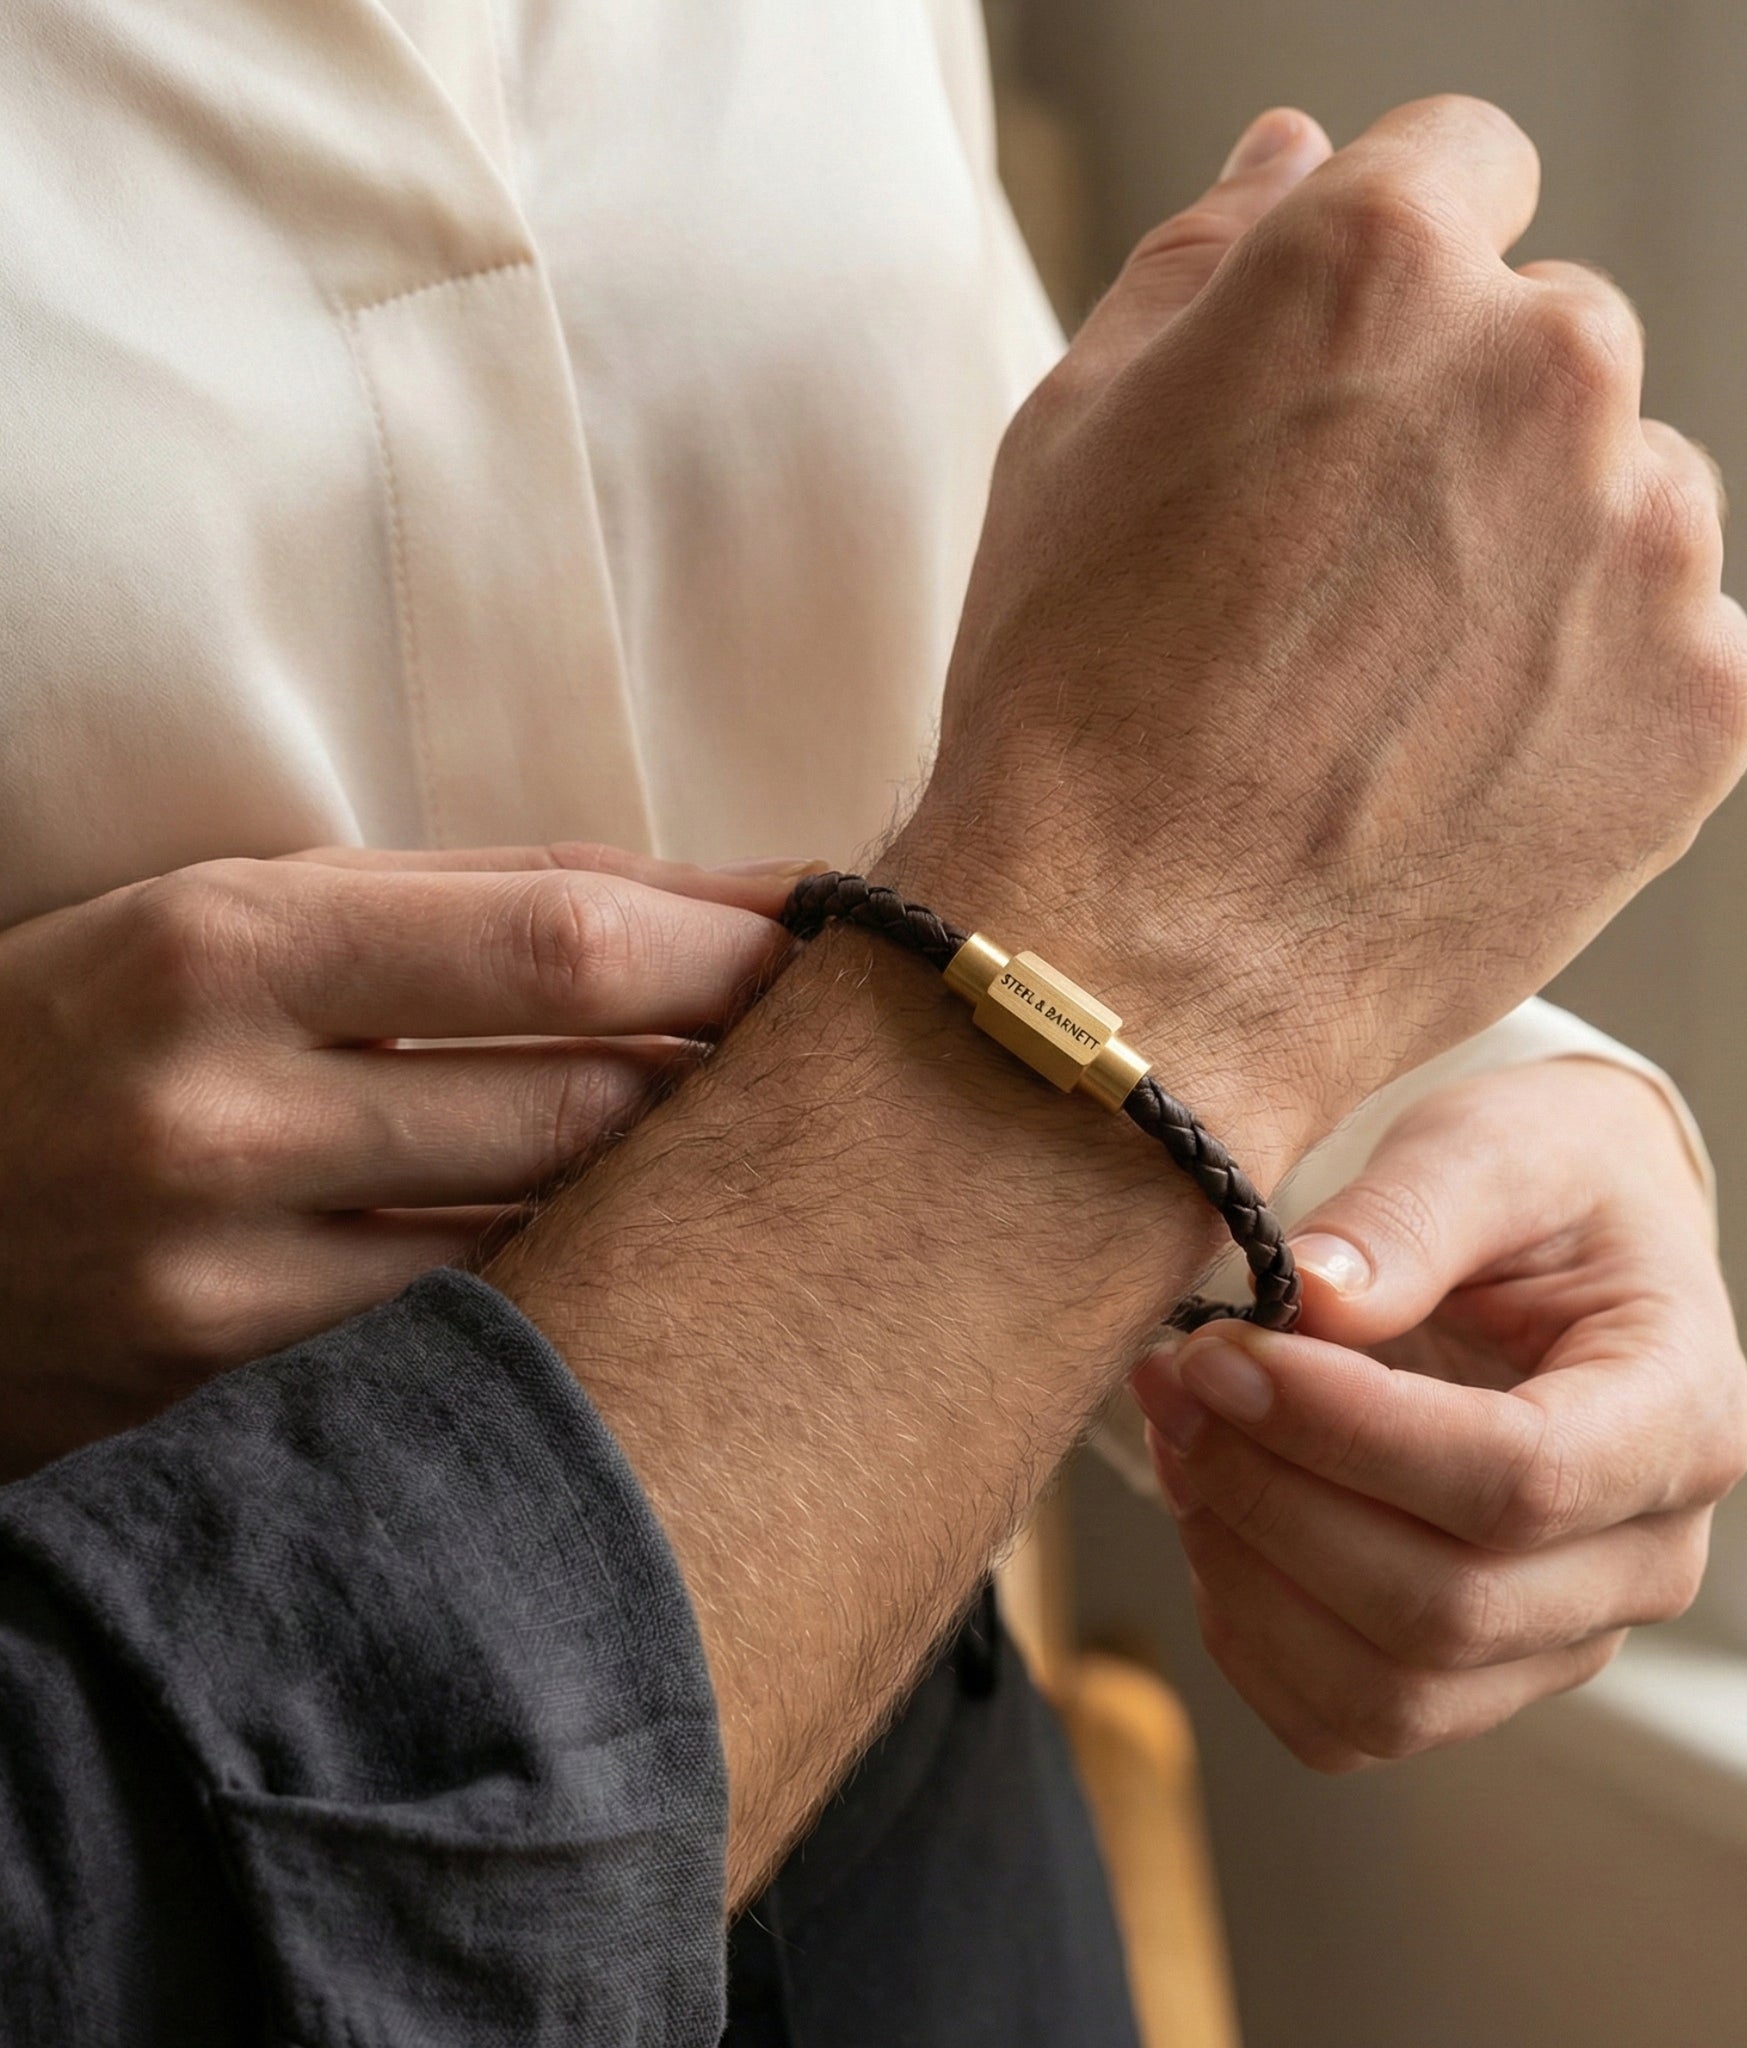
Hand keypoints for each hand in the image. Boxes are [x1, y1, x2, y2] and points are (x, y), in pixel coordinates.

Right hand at [0, 842, 800, 1474]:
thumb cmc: (117, 1022)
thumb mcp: (268, 910)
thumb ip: (510, 894)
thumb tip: (762, 890)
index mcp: (226, 949)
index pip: (560, 948)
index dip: (730, 951)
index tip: (832, 949)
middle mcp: (221, 1123)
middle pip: (585, 1105)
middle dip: (735, 1077)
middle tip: (817, 1059)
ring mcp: (221, 1291)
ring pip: (556, 1246)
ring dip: (676, 1197)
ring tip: (734, 1156)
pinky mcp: (235, 1413)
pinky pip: (483, 1349)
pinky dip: (577, 1294)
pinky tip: (622, 1262)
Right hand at [895, 99, 1746, 1165]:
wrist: (1129, 963)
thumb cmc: (1071, 703)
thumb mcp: (1075, 432)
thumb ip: (1207, 259)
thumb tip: (1298, 153)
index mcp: (1383, 261)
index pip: (1465, 166)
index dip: (1398, 279)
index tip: (1360, 380)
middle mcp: (1551, 366)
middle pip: (1557, 340)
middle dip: (1470, 430)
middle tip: (1351, 584)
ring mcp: (1649, 539)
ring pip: (1625, 495)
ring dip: (1543, 561)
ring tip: (1404, 699)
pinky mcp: (1705, 697)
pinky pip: (1670, 643)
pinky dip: (1591, 692)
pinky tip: (1464, 769)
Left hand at [1129, 1058, 1746, 1766]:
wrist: (1566, 1240)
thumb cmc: (1543, 1185)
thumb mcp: (1493, 1149)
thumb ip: (1408, 1215)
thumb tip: (1307, 1298)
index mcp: (1684, 1416)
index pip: (1521, 1480)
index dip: (1350, 1432)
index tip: (1227, 1351)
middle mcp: (1646, 1558)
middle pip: (1447, 1606)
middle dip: (1273, 1498)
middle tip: (1177, 1376)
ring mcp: (1563, 1635)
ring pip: (1390, 1693)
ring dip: (1245, 1573)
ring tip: (1179, 1435)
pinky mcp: (1476, 1671)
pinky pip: (1343, 1723)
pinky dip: (1247, 1633)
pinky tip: (1207, 1510)